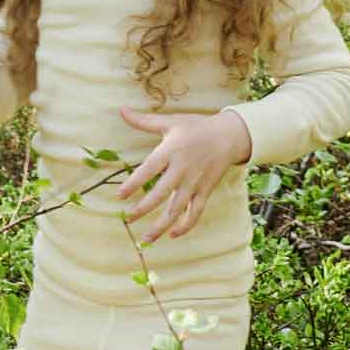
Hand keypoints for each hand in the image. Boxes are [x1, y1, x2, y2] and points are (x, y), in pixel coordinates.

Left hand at [117, 105, 251, 242]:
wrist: (230, 135)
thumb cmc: (196, 127)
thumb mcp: (171, 121)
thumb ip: (144, 121)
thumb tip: (122, 110)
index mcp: (172, 150)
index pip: (149, 169)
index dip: (134, 183)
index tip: (119, 196)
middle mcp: (183, 168)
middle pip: (162, 193)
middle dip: (144, 208)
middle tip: (128, 219)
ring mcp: (195, 182)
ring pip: (177, 208)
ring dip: (161, 225)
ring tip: (146, 239)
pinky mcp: (205, 190)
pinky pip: (196, 212)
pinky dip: (186, 225)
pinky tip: (172, 234)